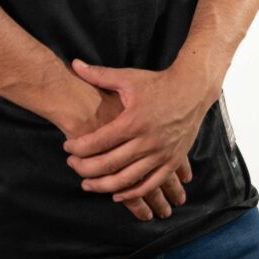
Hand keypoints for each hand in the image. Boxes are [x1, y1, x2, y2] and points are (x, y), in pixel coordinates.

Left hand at [60, 70, 192, 220]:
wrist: (192, 89)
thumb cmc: (157, 83)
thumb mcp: (128, 77)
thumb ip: (99, 75)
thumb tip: (75, 64)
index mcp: (134, 120)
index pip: (99, 141)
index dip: (79, 147)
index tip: (67, 146)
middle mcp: (147, 141)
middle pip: (109, 164)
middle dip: (86, 168)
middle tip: (72, 165)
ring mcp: (161, 154)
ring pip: (127, 179)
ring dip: (104, 186)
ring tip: (87, 184)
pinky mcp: (172, 161)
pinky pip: (150, 184)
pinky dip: (132, 193)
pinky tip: (117, 194)